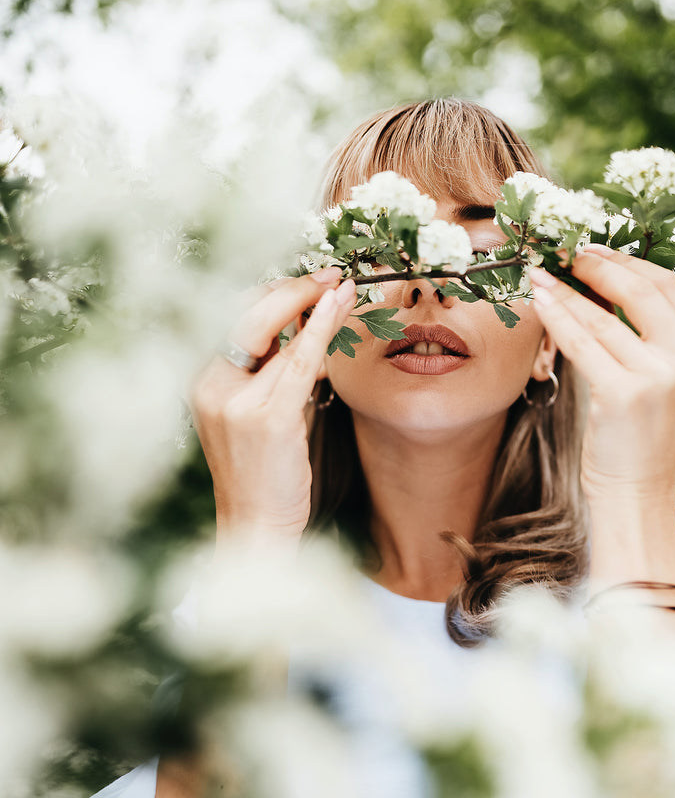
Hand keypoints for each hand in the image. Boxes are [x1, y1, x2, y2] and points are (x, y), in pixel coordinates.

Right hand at [190, 269, 355, 546]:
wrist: (255, 526)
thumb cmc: (262, 471)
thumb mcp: (258, 413)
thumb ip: (272, 373)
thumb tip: (304, 330)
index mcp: (204, 380)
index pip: (236, 318)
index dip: (274, 292)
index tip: (309, 280)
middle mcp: (211, 384)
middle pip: (251, 315)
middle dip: (294, 288)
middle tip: (332, 275)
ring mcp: (235, 402)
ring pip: (279, 335)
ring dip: (316, 304)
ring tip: (344, 286)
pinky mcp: (266, 418)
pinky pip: (298, 361)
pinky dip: (320, 329)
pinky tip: (338, 307)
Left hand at [528, 244, 674, 585]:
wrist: (636, 492)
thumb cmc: (637, 435)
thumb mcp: (656, 379)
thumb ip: (643, 336)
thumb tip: (596, 287)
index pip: (667, 286)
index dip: (626, 262)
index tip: (591, 251)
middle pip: (641, 289)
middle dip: (597, 266)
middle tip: (563, 254)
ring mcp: (660, 375)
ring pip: (604, 317)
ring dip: (567, 290)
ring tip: (540, 275)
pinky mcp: (625, 393)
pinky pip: (583, 342)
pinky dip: (558, 318)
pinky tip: (539, 302)